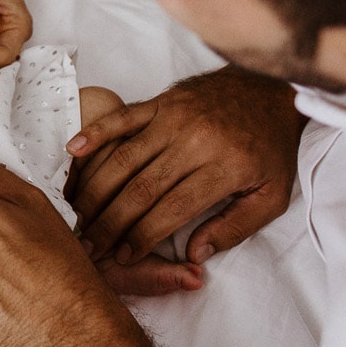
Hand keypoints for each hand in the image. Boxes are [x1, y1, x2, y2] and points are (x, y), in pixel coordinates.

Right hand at [66, 66, 304, 266]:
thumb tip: (195, 255)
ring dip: (97, 188)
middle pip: (142, 188)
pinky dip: (95, 132)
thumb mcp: (272, 196)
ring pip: (125, 158)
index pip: (173, 210)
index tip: (124, 256)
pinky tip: (73, 150)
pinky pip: (123, 118)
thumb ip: (235, 228)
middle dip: (112, 221)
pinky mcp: (162, 102)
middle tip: (90, 242)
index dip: (143, 237)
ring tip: (78, 212)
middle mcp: (195, 141)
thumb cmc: (271, 148)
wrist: (272, 89)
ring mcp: (174, 118)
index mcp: (225, 168)